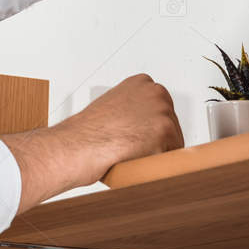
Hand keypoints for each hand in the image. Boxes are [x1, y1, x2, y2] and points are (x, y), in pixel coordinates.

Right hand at [63, 73, 184, 180]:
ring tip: (134, 156)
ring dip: (159, 153)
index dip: (151, 127)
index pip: (161, 108)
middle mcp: (154, 92)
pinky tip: (140, 163)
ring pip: (173, 141)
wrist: (74, 146)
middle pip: (171, 124)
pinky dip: (160, 165)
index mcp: (141, 83)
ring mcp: (161, 110)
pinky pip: (173, 156)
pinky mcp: (165, 131)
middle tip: (136, 150)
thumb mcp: (111, 108)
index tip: (141, 136)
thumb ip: (130, 110)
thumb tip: (141, 126)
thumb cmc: (86, 133)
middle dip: (159, 141)